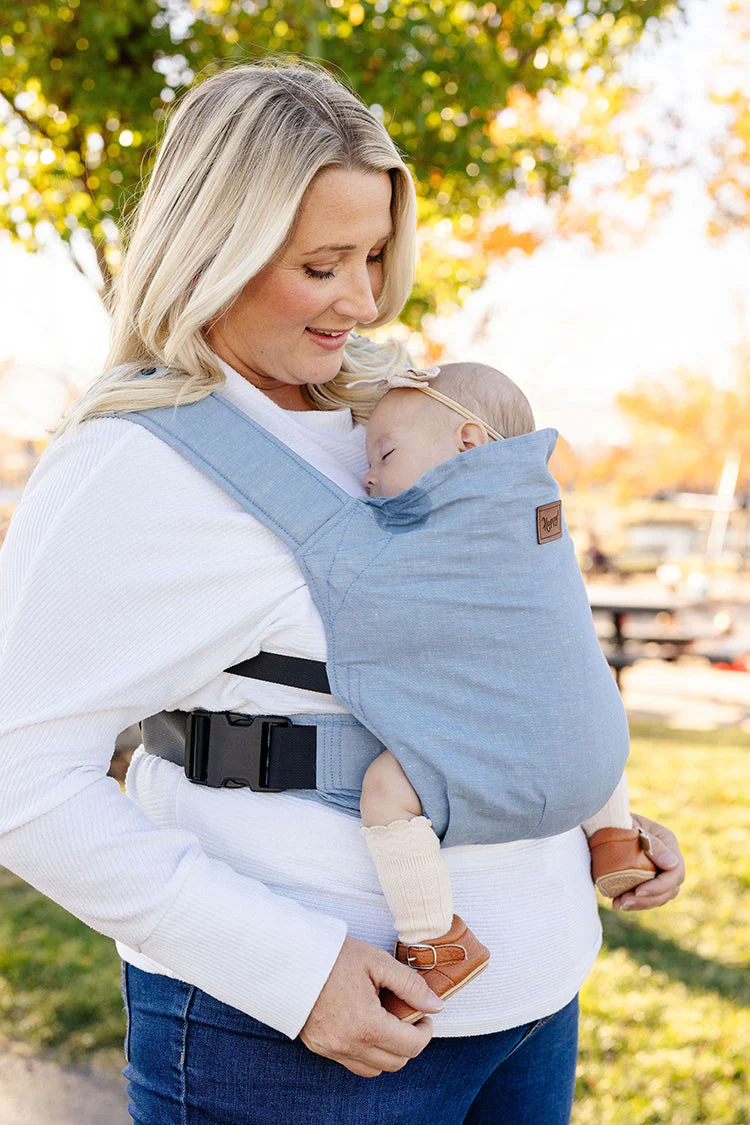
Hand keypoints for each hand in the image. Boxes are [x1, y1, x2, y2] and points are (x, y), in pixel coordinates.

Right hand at [299, 935, 442, 1076]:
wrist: (290, 958)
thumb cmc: (334, 956)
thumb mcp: (377, 962)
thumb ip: (410, 985)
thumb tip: (435, 1005)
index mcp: (366, 1025)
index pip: (411, 1046)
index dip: (425, 1032)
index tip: (423, 1015)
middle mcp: (348, 1045)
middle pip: (395, 1063)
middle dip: (409, 1043)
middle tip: (409, 1017)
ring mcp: (331, 1049)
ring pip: (374, 1070)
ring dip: (388, 1052)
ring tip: (388, 1023)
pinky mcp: (320, 1048)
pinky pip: (352, 1063)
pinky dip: (367, 1053)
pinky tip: (367, 1027)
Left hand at [612, 812, 684, 911]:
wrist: (599, 820)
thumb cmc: (615, 818)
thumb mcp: (632, 826)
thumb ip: (653, 844)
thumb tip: (672, 864)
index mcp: (667, 841)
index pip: (675, 873)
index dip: (659, 886)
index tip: (638, 891)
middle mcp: (667, 857)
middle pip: (670, 889)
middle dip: (647, 900)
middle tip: (623, 902)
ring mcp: (657, 869)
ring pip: (660, 897)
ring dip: (640, 904)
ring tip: (619, 904)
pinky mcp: (645, 878)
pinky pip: (647, 897)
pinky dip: (634, 903)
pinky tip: (617, 902)